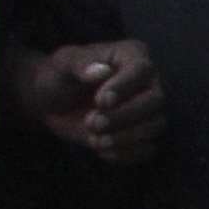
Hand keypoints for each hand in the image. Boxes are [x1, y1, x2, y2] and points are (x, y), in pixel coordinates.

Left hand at [22, 39, 164, 164]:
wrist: (53, 103)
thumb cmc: (60, 76)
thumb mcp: (62, 64)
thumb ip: (80, 64)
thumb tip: (101, 70)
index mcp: (132, 55)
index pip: (142, 70)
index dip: (124, 87)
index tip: (100, 101)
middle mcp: (148, 82)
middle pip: (155, 100)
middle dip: (124, 115)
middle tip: (92, 122)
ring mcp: (149, 110)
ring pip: (155, 126)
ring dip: (125, 137)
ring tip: (95, 139)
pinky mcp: (143, 134)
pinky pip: (148, 148)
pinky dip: (125, 153)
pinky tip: (100, 148)